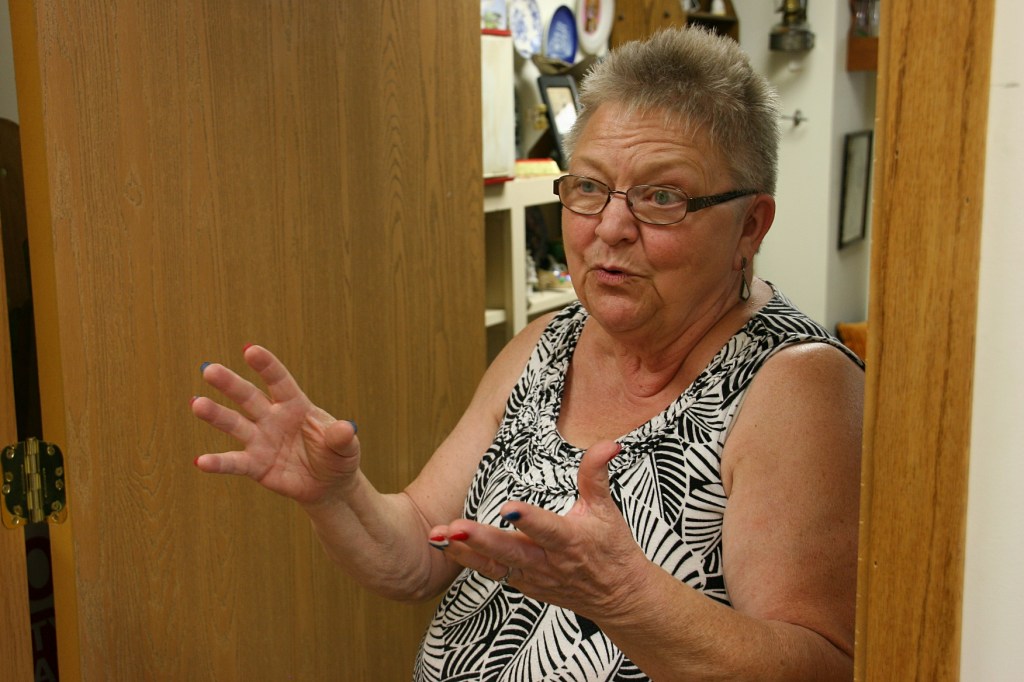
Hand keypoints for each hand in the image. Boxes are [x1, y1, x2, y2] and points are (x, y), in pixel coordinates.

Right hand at [191, 345, 359, 505]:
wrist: (329, 486)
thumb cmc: (337, 456)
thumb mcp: (346, 447)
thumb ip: (342, 437)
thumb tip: (346, 428)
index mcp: (296, 405)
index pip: (279, 381)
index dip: (266, 366)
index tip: (250, 350)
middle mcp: (273, 418)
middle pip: (249, 398)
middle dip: (230, 384)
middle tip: (209, 370)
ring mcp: (261, 441)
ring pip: (235, 425)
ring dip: (216, 415)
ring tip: (196, 404)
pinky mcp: (256, 466)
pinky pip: (235, 463)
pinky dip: (218, 463)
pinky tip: (201, 461)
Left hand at [428, 440, 650, 619]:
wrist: (617, 596)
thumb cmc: (612, 549)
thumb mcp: (607, 510)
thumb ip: (597, 475)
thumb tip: (608, 443)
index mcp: (570, 541)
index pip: (547, 529)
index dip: (528, 520)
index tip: (507, 508)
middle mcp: (548, 563)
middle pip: (510, 552)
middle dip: (481, 540)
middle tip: (454, 527)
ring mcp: (533, 578)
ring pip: (494, 567)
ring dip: (464, 553)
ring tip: (437, 537)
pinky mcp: (524, 586)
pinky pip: (492, 574)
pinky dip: (467, 562)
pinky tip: (444, 547)